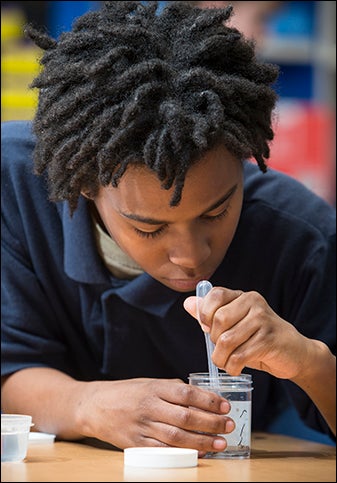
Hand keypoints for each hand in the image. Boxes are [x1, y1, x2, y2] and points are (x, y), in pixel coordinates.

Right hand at [77, 377, 234, 455]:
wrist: (94, 406)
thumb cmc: (126, 392)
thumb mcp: (149, 383)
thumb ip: (173, 388)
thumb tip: (201, 396)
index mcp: (154, 388)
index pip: (186, 393)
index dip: (209, 400)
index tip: (225, 405)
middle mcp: (149, 406)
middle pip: (185, 416)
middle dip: (211, 422)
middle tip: (229, 425)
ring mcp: (142, 427)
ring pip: (177, 436)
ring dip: (202, 441)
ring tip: (220, 443)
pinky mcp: (135, 444)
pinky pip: (163, 451)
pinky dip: (183, 453)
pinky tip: (198, 453)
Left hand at [184, 286, 310, 378]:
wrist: (295, 353)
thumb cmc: (260, 338)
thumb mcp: (234, 324)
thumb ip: (210, 315)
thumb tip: (188, 303)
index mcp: (242, 296)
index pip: (214, 296)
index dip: (205, 314)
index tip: (207, 329)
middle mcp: (253, 302)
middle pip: (218, 320)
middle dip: (214, 341)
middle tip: (221, 350)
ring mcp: (262, 320)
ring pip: (227, 340)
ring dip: (221, 358)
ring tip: (227, 362)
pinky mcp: (268, 340)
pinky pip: (239, 356)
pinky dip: (232, 367)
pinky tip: (236, 368)